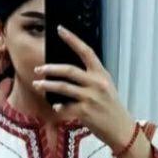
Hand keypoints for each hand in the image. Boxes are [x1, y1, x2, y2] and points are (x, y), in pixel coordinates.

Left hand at [33, 25, 134, 148]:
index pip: (86, 51)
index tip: (60, 29)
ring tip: (36, 84)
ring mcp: (91, 98)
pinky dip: (58, 106)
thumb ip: (90, 77)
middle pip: (69, 70)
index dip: (72, 39)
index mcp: (101, 74)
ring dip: (47, 85)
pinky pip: (65, 107)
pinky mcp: (85, 112)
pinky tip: (54, 106)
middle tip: (38, 69)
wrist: (121, 129)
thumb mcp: (105, 86)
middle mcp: (97, 83)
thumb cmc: (110, 107)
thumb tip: (66, 71)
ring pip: (63, 87)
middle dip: (51, 68)